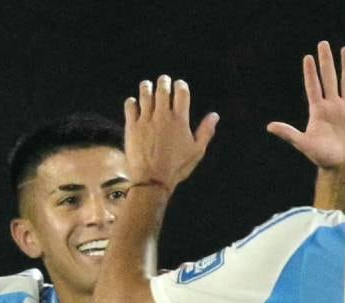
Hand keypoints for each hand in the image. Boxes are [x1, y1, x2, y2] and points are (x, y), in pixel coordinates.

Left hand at [123, 74, 218, 191]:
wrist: (152, 180)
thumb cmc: (177, 167)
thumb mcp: (196, 151)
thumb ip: (206, 131)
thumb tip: (214, 116)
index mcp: (180, 120)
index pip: (181, 92)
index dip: (181, 85)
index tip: (180, 85)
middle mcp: (162, 115)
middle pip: (162, 88)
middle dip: (164, 81)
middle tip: (164, 81)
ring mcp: (145, 119)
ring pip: (145, 93)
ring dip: (147, 87)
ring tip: (148, 86)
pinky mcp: (132, 125)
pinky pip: (130, 105)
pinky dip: (132, 101)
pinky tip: (135, 103)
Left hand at [267, 42, 344, 169]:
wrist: (341, 165)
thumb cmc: (321, 156)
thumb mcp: (303, 144)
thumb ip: (289, 133)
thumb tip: (270, 126)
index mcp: (318, 110)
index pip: (313, 87)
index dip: (310, 73)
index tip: (307, 57)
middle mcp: (331, 105)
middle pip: (328, 78)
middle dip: (326, 61)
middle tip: (323, 43)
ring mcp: (344, 108)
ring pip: (344, 82)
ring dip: (344, 66)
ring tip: (344, 49)